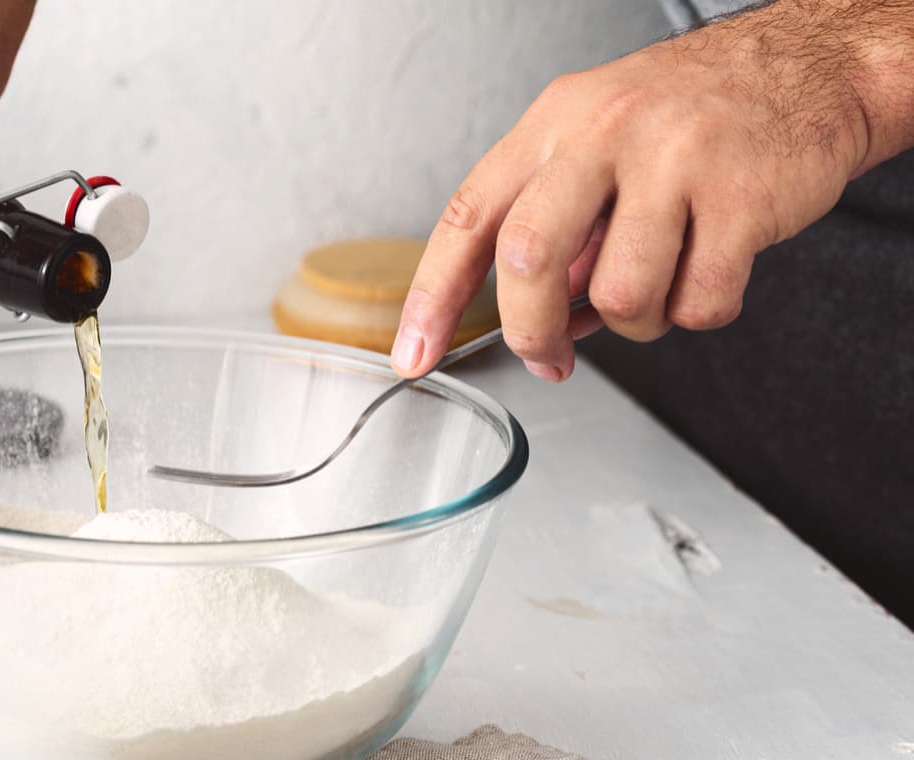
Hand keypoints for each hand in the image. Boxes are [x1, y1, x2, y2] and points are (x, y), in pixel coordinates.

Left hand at [391, 0, 901, 381]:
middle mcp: (605, 135)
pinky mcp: (742, 199)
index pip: (468, 217)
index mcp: (554, 122)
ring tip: (658, 284)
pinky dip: (700, 311)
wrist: (808, 69)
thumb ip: (553, 219)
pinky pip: (699, 302)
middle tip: (547, 355)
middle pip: (530, 259)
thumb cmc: (691, 113)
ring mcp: (675, 163)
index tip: (414, 353)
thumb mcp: (597, 137)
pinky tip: (708, 271)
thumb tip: (528, 319)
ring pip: (620, 297)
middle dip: (531, 329)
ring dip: (634, 321)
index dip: (432, 296)